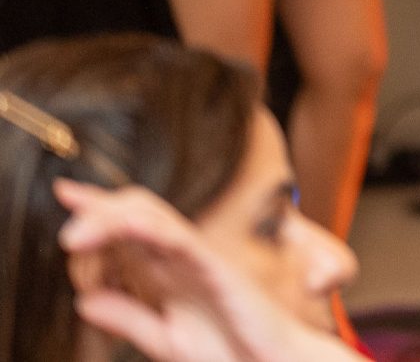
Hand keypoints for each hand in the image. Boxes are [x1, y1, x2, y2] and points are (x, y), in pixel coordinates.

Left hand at [56, 180, 355, 361]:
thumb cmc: (234, 351)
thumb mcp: (166, 339)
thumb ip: (129, 318)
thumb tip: (85, 302)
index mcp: (169, 272)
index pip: (128, 230)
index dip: (96, 210)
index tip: (65, 193)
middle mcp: (182, 258)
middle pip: (135, 213)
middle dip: (96, 212)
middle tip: (66, 235)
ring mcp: (200, 259)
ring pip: (151, 217)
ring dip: (108, 220)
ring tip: (73, 238)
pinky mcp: (217, 268)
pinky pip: (180, 240)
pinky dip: (150, 228)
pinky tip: (125, 227)